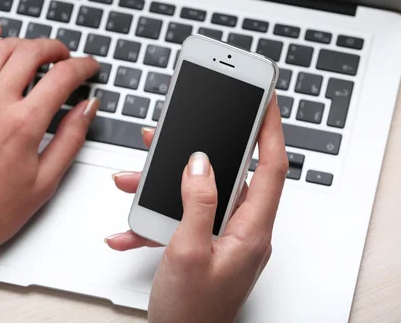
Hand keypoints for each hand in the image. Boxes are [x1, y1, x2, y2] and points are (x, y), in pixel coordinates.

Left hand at [0, 22, 99, 322]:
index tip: (90, 67)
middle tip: (66, 56)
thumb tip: (87, 108)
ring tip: (36, 49)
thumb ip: (70, 138)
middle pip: (30, 53)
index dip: (83, 66)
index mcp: (23, 125)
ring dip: (22, 42)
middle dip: (54, 48)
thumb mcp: (45, 182)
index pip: (62, 78)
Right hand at [106, 97, 287, 322]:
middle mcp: (243, 230)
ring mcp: (225, 238)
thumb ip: (198, 202)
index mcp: (251, 230)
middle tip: (175, 131)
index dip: (270, 129)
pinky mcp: (207, 245)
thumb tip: (201, 162)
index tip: (267, 99)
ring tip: (132, 180)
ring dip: (164, 186)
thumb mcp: (188, 252)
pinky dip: (157, 217)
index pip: (271, 167)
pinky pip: (184, 218)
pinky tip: (130, 227)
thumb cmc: (191, 313)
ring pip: (199, 194)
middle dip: (195, 150)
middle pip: (227, 174)